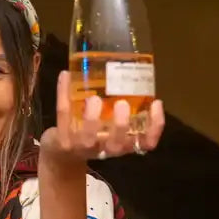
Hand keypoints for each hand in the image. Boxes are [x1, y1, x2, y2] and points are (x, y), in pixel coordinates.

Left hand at [39, 71, 164, 167]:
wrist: (62, 151)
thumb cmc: (94, 133)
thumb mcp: (112, 123)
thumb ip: (123, 104)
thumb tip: (132, 66)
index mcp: (122, 144)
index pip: (146, 144)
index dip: (155, 128)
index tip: (156, 103)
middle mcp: (104, 149)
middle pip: (116, 144)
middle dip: (121, 125)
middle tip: (122, 103)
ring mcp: (81, 147)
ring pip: (87, 139)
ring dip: (91, 119)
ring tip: (94, 99)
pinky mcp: (62, 141)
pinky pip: (63, 117)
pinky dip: (62, 94)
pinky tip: (65, 75)